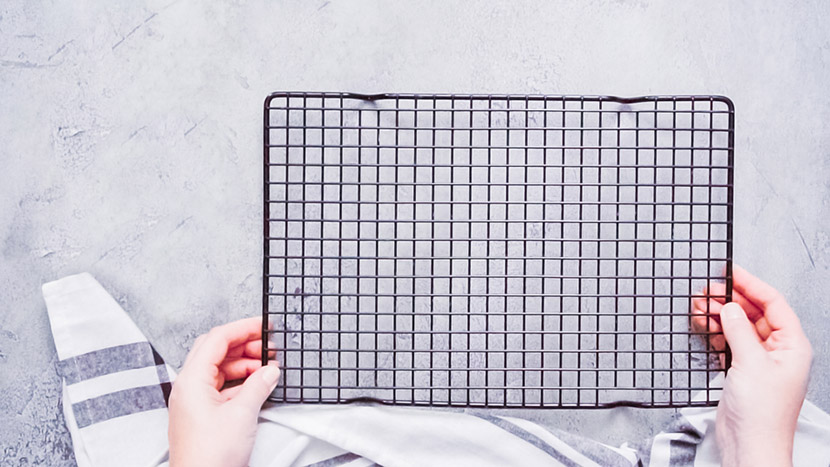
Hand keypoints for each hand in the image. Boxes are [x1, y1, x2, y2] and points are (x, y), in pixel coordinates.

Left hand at [168, 317, 279, 466]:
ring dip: (243, 363)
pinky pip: (220, 388)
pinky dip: (239, 381)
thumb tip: (269, 370)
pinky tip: (257, 384)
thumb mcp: (242, 415)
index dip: (242, 328)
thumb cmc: (210, 458)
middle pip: (215, 351)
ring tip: (267, 366)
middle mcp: (188, 387)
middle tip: (268, 345)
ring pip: (218, 369)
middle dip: (243, 344)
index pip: (217, 339)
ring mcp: (193, 402)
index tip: (264, 325)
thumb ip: (258, 385)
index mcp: (191, 380)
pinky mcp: (201, 415)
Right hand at [692, 266, 811, 466]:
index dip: (752, 284)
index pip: (773, 304)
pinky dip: (715, 331)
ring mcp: (759, 361)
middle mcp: (778, 351)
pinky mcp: (742, 371)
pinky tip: (703, 323)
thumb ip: (739, 330)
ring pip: (739, 326)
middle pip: (755, 313)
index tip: (731, 271)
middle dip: (731, 299)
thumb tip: (730, 307)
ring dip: (720, 314)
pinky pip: (729, 341)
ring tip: (700, 304)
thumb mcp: (751, 363)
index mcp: (792, 346)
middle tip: (708, 288)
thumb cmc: (762, 414)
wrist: (750, 446)